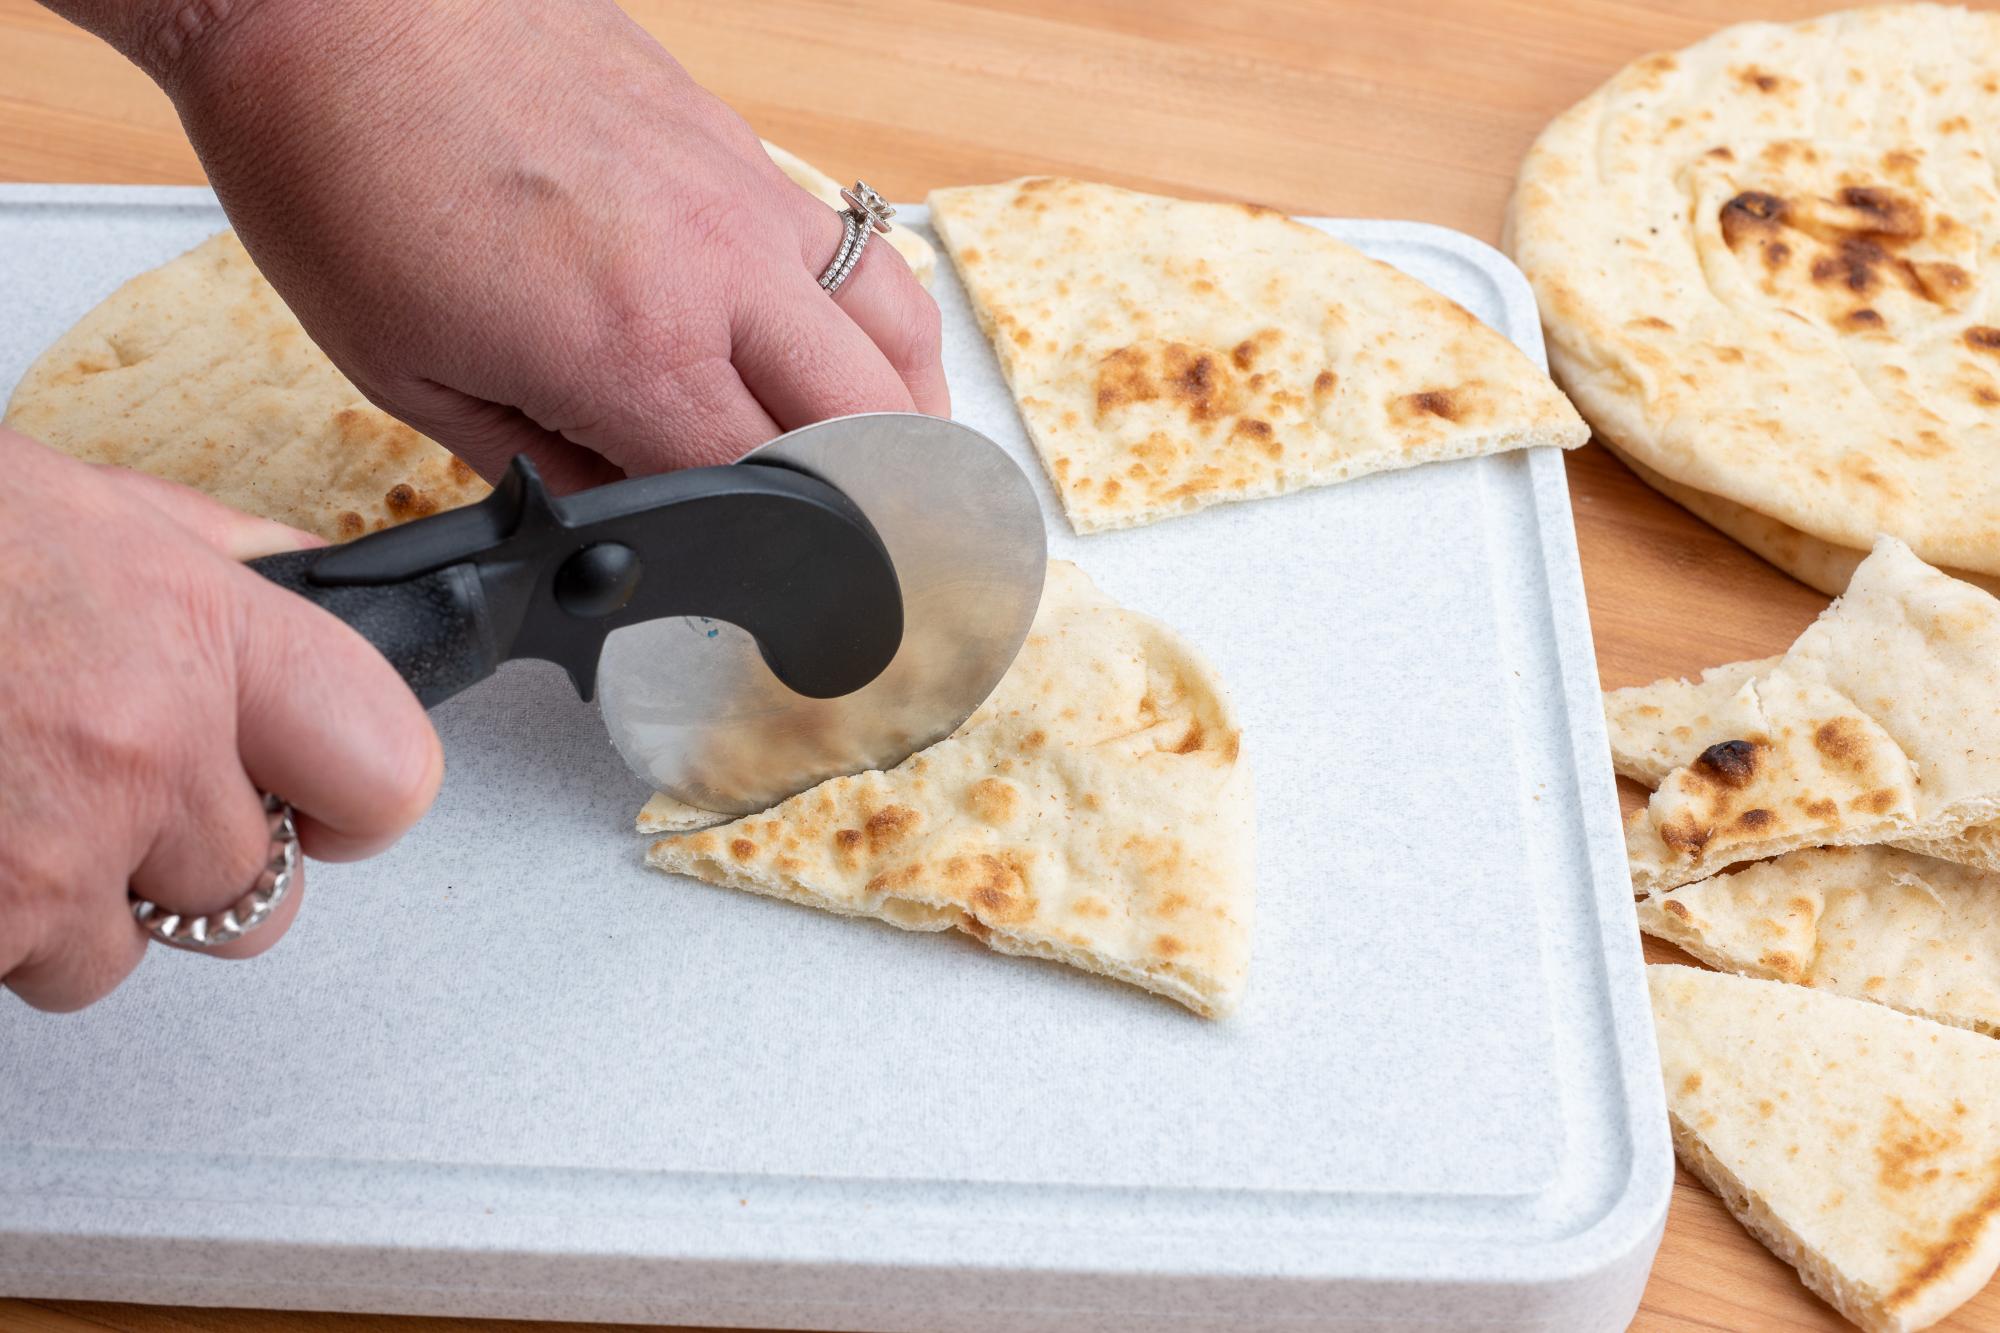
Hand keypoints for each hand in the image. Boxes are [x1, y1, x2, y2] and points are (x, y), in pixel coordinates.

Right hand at [0, 430, 441, 1010]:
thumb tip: (310, 581)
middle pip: (254, 896)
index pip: (386, 774)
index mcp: (198, 633)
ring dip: (64, 904)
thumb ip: (217, 562)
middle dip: (188, 862)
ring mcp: (38, 857)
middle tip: (111, 793)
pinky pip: (5, 972)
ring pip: (114, 954)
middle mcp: (135, 754)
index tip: (327, 802)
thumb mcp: (83, 502)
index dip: (357, 800)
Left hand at [76, 0, 947, 491]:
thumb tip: (625, 513)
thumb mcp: (408, 370)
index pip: (767, 499)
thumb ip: (543, 463)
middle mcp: (720, 270)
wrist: (333, 2)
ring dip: (911, 417)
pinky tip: (856, 354)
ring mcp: (745, 195)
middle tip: (871, 562)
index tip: (778, 600)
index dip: (778, 567)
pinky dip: (880, 322)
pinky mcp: (740, 144)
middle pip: (871, 427)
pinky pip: (860, 251)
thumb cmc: (344, 164)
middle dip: (878, 512)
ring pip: (899, 330)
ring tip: (899, 472)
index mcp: (634, 348)